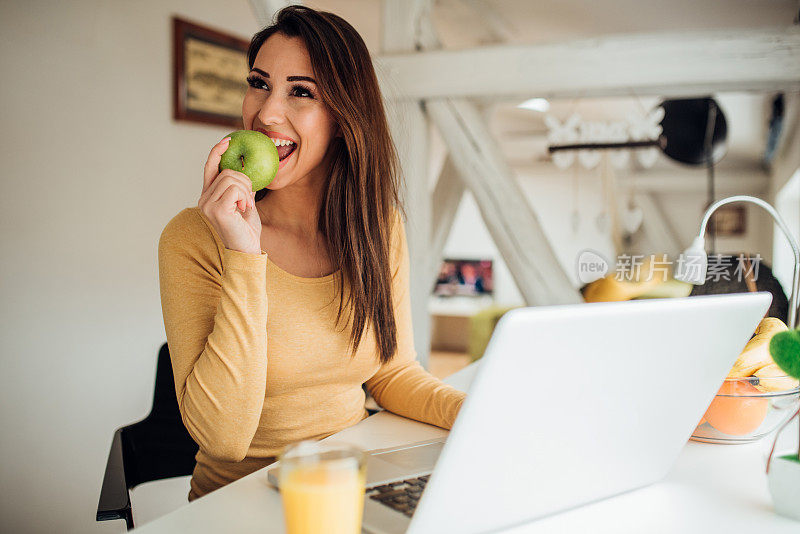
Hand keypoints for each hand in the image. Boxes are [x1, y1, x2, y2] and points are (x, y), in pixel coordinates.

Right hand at [198, 137, 262, 254]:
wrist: (247, 250)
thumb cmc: (247, 230)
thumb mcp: (246, 203)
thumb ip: (243, 188)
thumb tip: (247, 170)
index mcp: (209, 196)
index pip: (210, 168)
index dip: (217, 152)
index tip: (228, 141)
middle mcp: (204, 199)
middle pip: (226, 172)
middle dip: (245, 181)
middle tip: (249, 198)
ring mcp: (207, 204)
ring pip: (232, 179)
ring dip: (246, 191)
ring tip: (247, 205)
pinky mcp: (216, 209)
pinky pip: (235, 189)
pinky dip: (245, 197)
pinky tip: (244, 208)